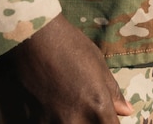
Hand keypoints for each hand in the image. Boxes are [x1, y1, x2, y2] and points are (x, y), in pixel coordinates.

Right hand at [0, 15, 131, 121]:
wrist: (25, 36)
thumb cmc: (66, 45)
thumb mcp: (96, 65)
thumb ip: (111, 92)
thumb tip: (126, 111)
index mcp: (97, 108)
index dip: (107, 121)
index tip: (103, 116)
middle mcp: (73, 122)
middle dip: (86, 121)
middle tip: (75, 103)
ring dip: (61, 121)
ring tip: (56, 103)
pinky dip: (40, 120)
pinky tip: (37, 106)